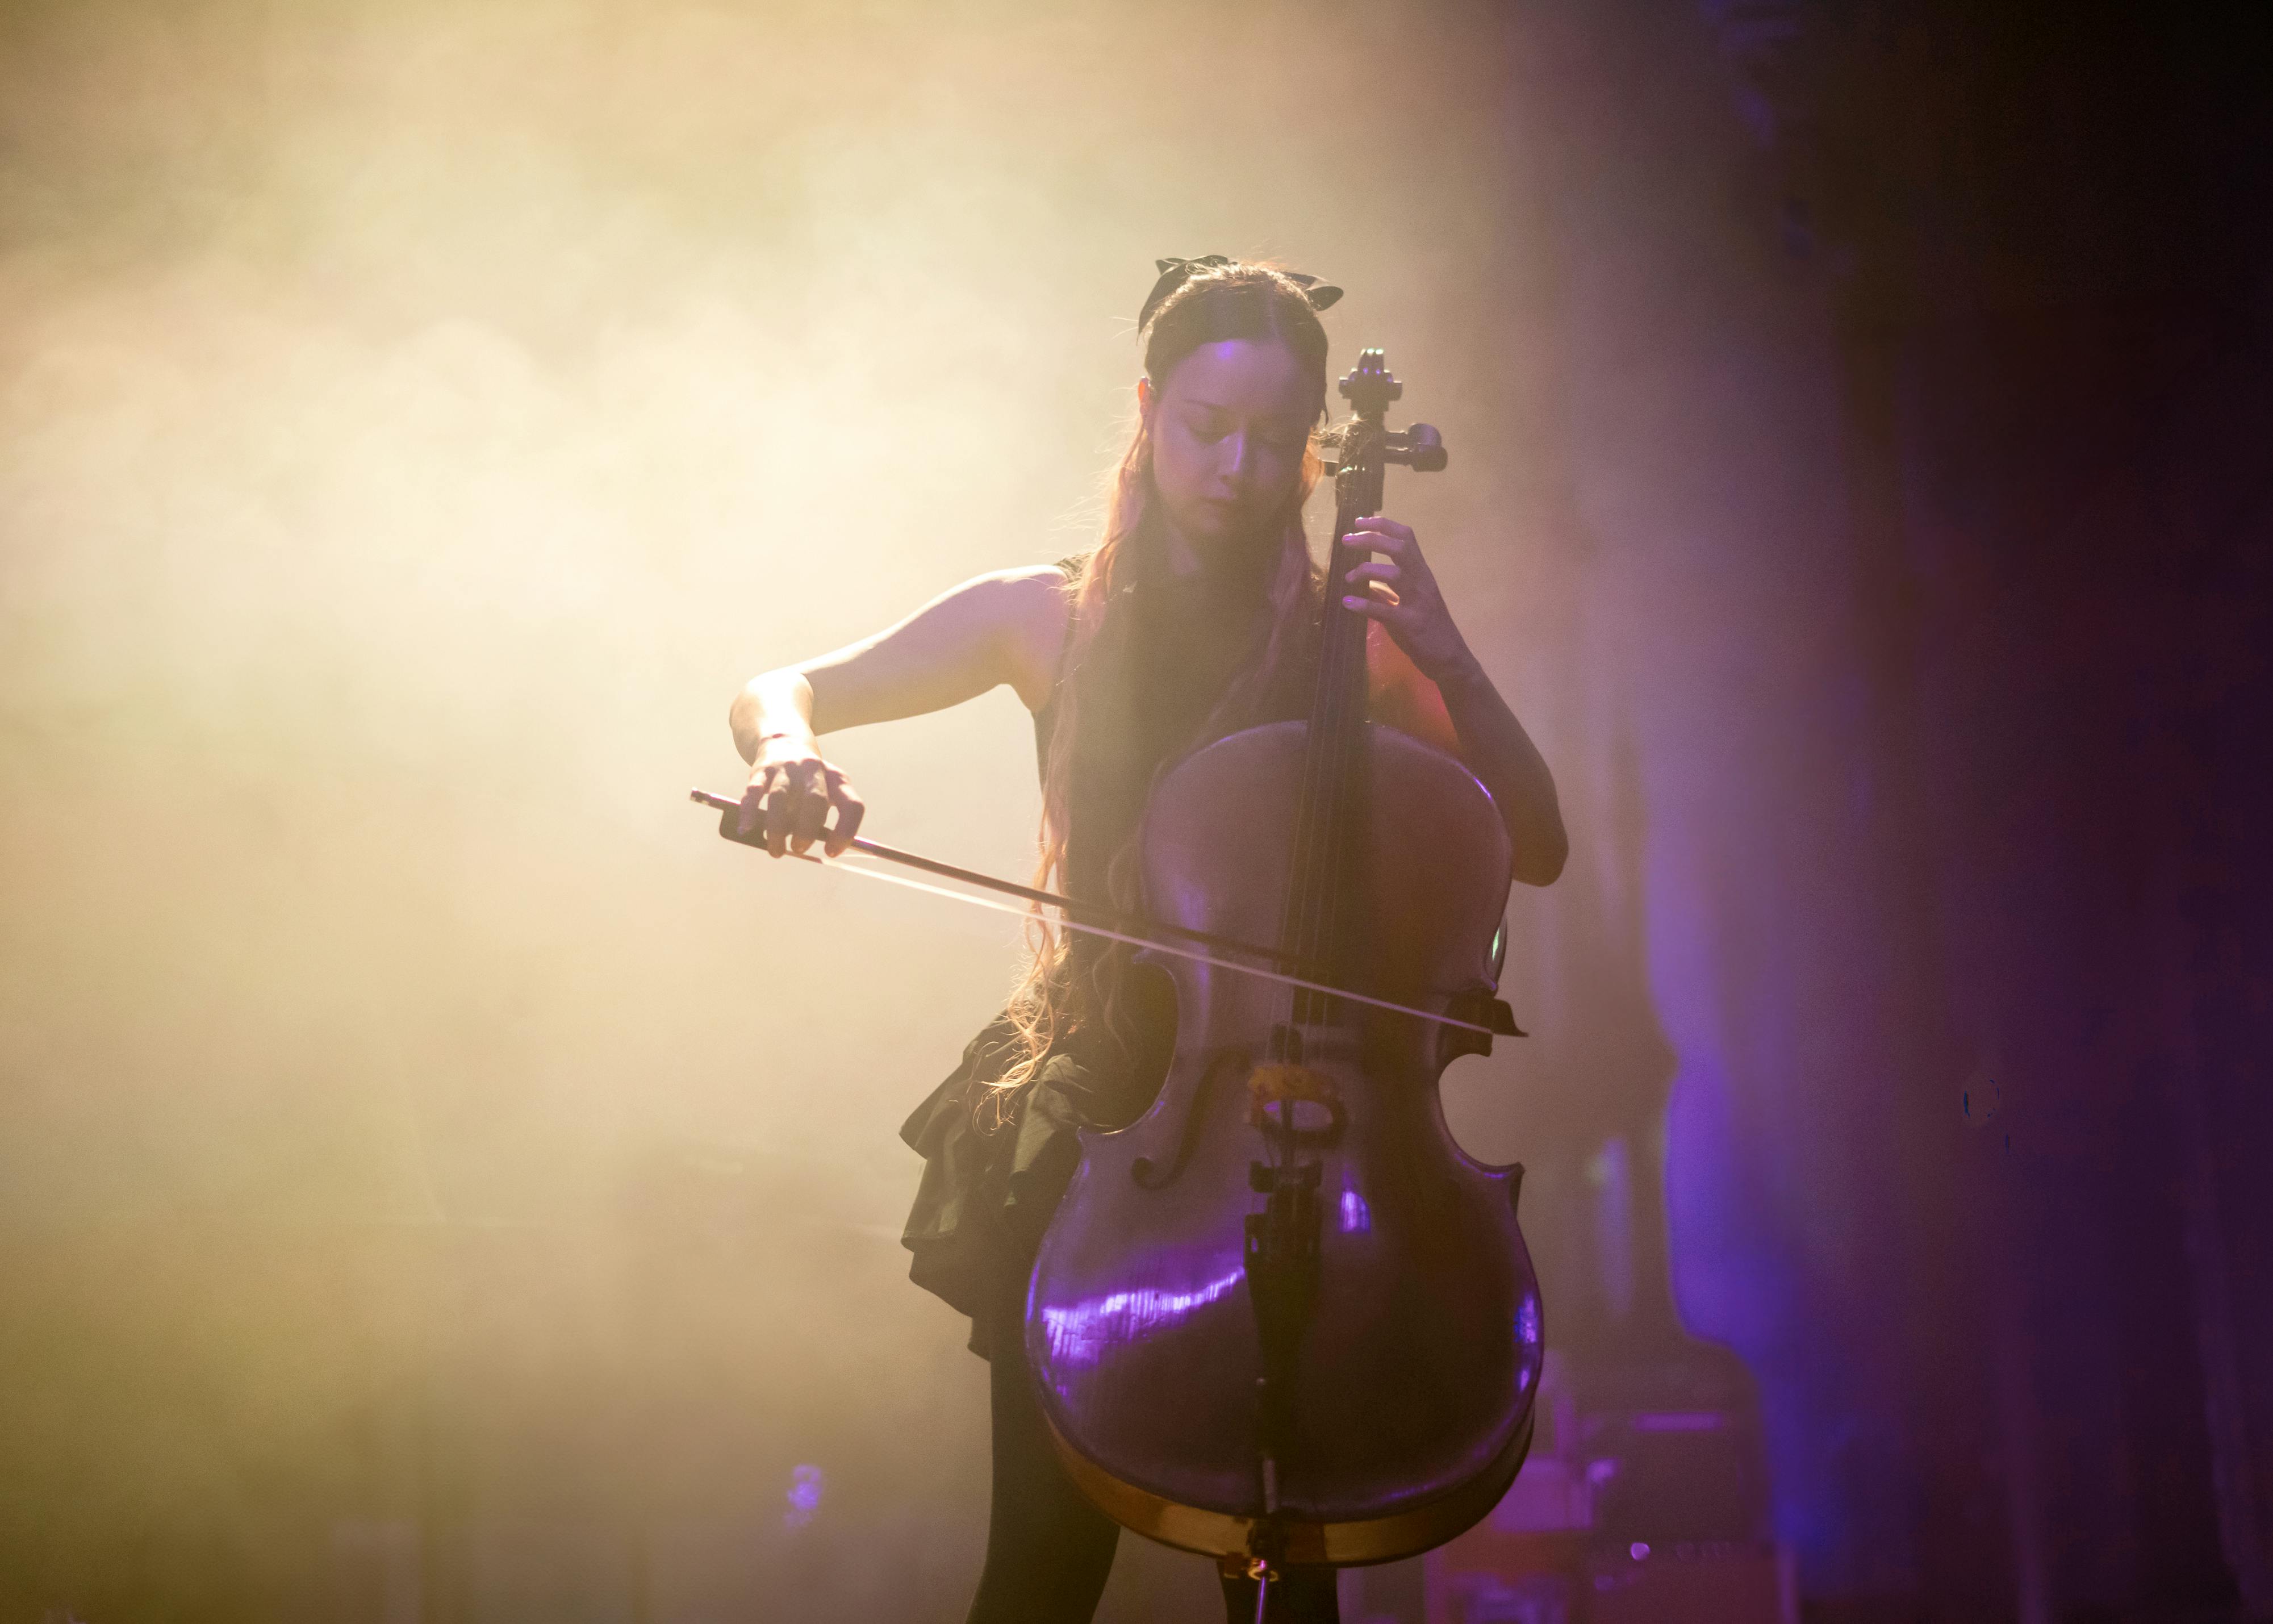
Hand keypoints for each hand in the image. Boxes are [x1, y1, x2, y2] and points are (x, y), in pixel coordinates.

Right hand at [737, 735, 864, 858]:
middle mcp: (814, 770)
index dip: (845, 832)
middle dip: (807, 830)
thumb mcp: (826, 793)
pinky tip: (746, 829)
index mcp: (837, 780)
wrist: (785, 743)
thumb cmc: (808, 781)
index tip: (831, 851)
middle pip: (815, 800)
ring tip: (776, 850)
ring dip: (777, 829)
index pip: (852, 806)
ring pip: (780, 798)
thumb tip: (811, 853)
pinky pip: (753, 793)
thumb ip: (822, 822)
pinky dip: (749, 813)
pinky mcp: (761, 769)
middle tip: (799, 848)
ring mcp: (787, 768)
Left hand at [1341, 516, 1472, 682]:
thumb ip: (1389, 590)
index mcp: (1422, 573)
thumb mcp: (1410, 602)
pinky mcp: (1412, 624)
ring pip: (1395, 574)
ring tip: (1347, 577)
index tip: (1360, 521)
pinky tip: (1347, 602)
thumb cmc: (1429, 629)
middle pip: (1400, 548)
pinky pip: (1386, 611)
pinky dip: (1364, 605)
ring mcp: (1419, 602)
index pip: (1406, 537)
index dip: (1383, 525)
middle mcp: (1423, 582)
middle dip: (1371, 539)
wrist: (1450, 658)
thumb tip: (1365, 582)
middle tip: (1346, 540)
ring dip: (1366, 570)